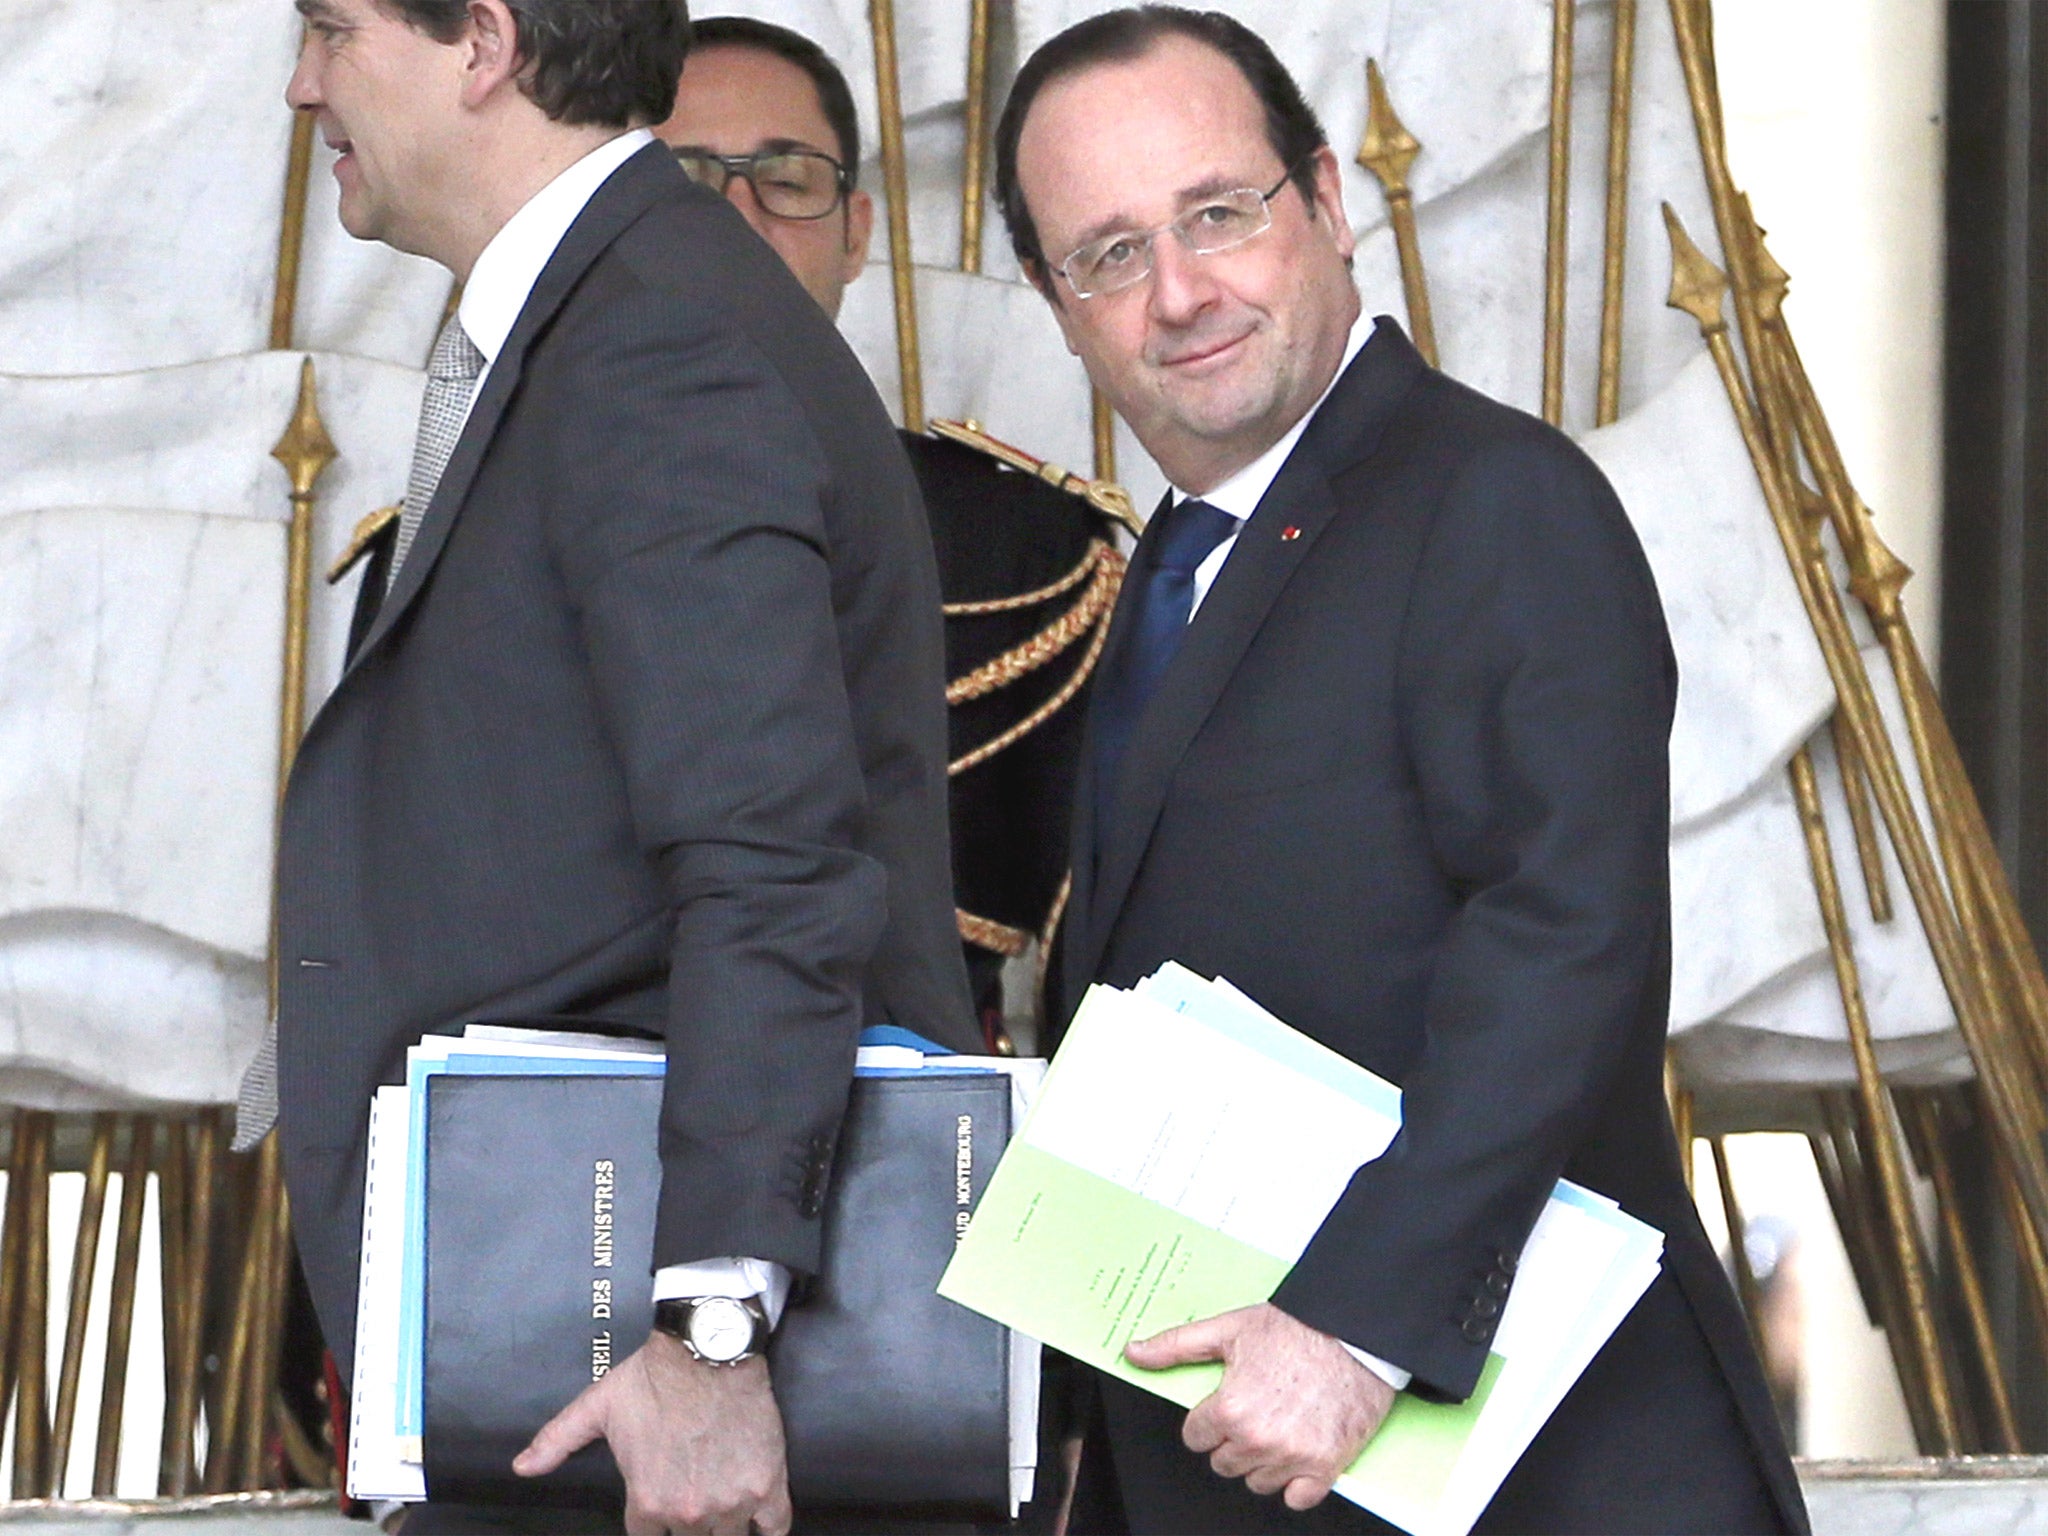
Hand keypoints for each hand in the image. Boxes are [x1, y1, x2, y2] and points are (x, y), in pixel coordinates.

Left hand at [513, 1332, 791, 1535]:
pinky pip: (776, 1528)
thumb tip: (521, 1467)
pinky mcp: (767, 1486)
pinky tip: (759, 1521)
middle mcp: (688, 1512)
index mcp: (646, 1501)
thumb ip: (558, 1440)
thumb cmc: (654, 1377)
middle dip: (688, 1527)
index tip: (661, 1510)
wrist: (710, 1346)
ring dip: (724, 1530)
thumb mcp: (598, 1406)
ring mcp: (732, 1502)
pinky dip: (767, 1528)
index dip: (653, 1525)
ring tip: (721, 1510)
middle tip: (692, 1501)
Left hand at [1125, 1302, 1395, 1511]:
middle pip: (1223, 1462)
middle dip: (1233, 1439)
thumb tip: (1134, 1352)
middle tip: (1256, 1409)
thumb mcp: (1229, 1329)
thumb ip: (1176, 1345)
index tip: (1226, 1405)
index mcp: (1230, 1408)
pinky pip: (1297, 1498)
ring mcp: (1292, 1457)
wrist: (1355, 1332)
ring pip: (1256, 1481)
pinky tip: (1300, 1451)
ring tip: (1280, 1425)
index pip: (1195, 1437)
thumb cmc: (1297, 1328)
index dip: (1209, 1419)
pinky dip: (1297, 1482)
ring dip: (1263, 1460)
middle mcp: (1258, 1438)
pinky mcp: (1325, 1467)